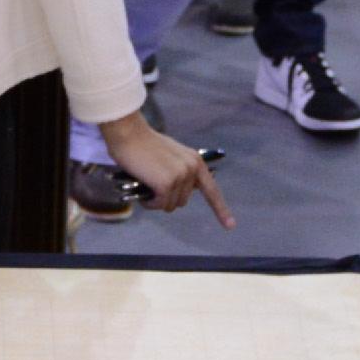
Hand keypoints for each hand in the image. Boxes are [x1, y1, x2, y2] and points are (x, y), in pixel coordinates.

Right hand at [103, 119, 234, 226]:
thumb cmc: (143, 144)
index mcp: (195, 161)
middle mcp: (192, 169)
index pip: (212, 190)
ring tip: (145, 185)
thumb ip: (180, 171)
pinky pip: (159, 204)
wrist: (129, 134)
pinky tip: (142, 192)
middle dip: (166, 198)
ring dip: (156, 201)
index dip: (221, 210)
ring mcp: (180, 177)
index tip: (230, 226)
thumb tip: (179, 193)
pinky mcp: (167, 184)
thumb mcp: (171, 156)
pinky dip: (149, 203)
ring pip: (170, 205)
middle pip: (182, 201)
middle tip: (152, 185)